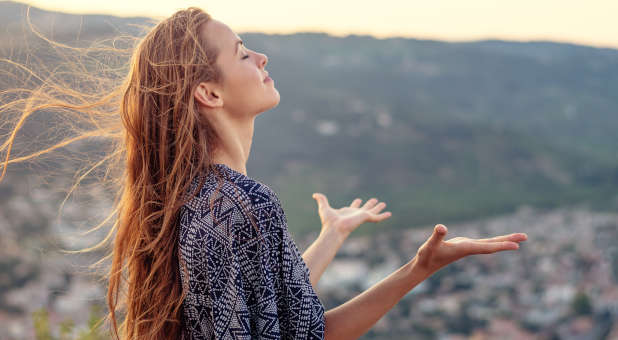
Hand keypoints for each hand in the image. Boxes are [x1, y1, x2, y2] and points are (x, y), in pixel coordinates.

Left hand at [312, 193, 391, 238]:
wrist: (334, 229)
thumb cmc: (328, 221)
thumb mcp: (324, 207)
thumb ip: (321, 200)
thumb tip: (314, 194)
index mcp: (347, 212)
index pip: (353, 207)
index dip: (356, 203)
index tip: (358, 200)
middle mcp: (355, 215)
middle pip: (364, 208)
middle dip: (369, 204)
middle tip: (375, 200)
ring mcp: (361, 217)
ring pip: (372, 211)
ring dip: (378, 208)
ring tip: (384, 204)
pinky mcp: (365, 218)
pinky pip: (377, 217)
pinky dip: (383, 216)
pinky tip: (389, 213)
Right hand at [413, 224, 527, 276]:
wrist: (425, 266)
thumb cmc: (427, 256)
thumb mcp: (430, 245)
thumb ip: (436, 236)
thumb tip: (441, 227)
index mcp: (465, 249)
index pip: (487, 247)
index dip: (501, 246)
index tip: (516, 246)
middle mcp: (470, 249)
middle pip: (493, 245)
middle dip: (509, 241)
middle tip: (526, 236)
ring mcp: (469, 247)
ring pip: (491, 244)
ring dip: (505, 240)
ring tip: (520, 237)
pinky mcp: (466, 245)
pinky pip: (485, 243)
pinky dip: (495, 241)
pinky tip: (501, 240)